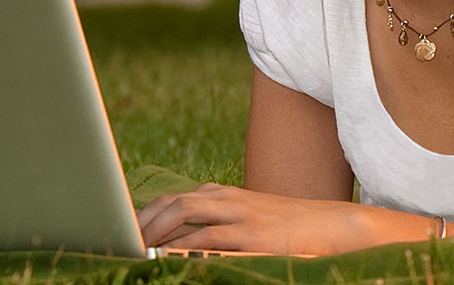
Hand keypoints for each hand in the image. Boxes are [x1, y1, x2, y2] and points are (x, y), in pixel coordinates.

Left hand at [136, 182, 374, 255]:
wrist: (333, 226)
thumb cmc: (289, 228)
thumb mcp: (250, 219)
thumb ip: (218, 222)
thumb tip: (180, 243)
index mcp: (223, 195)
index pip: (173, 198)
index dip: (144, 214)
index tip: (122, 232)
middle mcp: (227, 199)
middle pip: (171, 202)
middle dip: (141, 223)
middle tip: (120, 243)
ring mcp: (240, 215)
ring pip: (184, 212)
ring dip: (155, 233)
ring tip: (136, 251)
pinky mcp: (253, 236)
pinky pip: (209, 238)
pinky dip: (184, 248)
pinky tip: (169, 259)